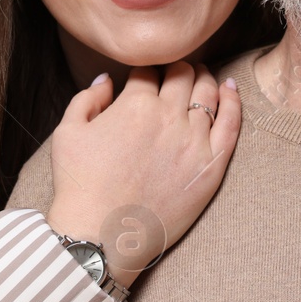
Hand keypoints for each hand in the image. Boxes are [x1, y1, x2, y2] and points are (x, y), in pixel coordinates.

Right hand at [45, 63, 239, 287]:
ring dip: (204, 78)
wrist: (102, 234)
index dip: (144, 71)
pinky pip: (231, 123)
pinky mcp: (211, 166)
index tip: (144, 78)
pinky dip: (233, 100)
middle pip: (181, 75)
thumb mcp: (67, 133)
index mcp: (134, 105)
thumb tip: (107, 79)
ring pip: (208, 93)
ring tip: (200, 76)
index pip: (147, 71)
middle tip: (176, 71)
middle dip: (177, 67)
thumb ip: (87, 98)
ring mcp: (193, 141)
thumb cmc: (80, 186)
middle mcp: (168, 117)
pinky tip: (230, 88)